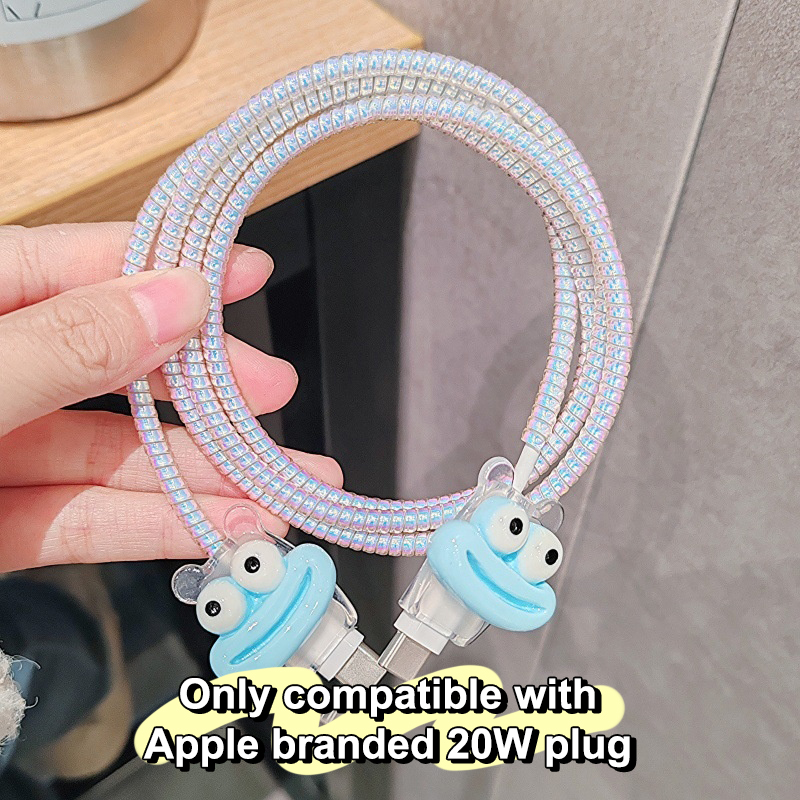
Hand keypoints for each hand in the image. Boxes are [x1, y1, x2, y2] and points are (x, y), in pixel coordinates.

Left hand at [0, 223, 341, 571]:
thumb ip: (65, 344)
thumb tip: (174, 300)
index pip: (85, 267)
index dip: (174, 269)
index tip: (251, 272)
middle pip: (117, 364)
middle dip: (206, 384)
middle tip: (274, 390)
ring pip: (116, 454)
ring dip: (204, 474)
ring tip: (284, 489)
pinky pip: (88, 519)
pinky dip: (158, 527)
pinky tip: (226, 528)